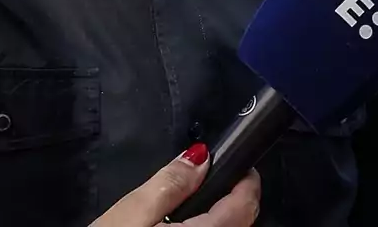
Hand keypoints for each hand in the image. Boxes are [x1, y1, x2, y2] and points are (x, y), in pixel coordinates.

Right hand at [90, 144, 260, 226]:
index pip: (246, 206)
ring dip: (218, 225)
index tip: (237, 166)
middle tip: (203, 189)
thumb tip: (200, 158)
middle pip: (240, 225)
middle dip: (229, 204)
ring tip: (185, 217)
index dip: (245, 180)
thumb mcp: (131, 213)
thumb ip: (170, 183)